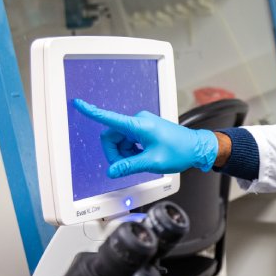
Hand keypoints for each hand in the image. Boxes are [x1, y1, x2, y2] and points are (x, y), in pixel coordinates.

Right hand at [72, 99, 218, 176]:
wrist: (196, 147)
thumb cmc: (180, 151)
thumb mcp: (152, 162)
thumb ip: (129, 166)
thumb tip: (112, 171)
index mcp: (139, 125)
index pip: (109, 118)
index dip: (92, 111)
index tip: (78, 104)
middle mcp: (138, 121)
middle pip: (112, 136)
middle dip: (115, 153)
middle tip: (127, 166)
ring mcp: (141, 124)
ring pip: (120, 140)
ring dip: (124, 153)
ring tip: (141, 161)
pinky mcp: (144, 129)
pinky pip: (128, 140)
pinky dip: (131, 151)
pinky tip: (143, 157)